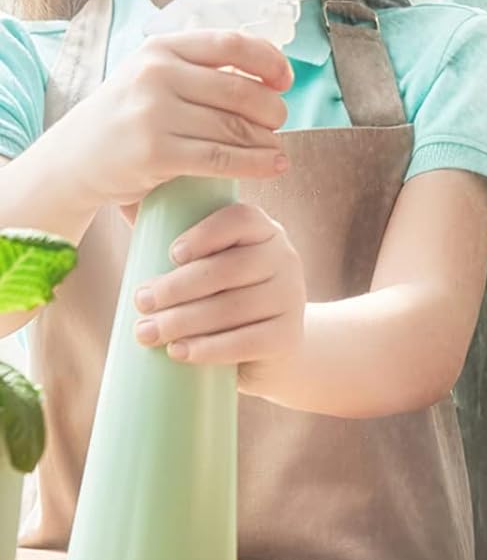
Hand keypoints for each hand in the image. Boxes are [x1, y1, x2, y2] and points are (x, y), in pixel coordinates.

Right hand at [54, 30, 291, 211]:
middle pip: (241, 91)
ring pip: (235, 126)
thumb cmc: (127, 118)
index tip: (284, 80)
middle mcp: (156, 75)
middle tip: (278, 122)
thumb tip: (270, 73)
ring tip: (276, 148)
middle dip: (272, 110)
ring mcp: (154, 114)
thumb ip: (200, 68)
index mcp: (162, 48)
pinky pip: (221, 157)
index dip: (269, 61)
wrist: (71, 161)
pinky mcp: (155, 153)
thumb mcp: (154, 76)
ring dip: (268, 140)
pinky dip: (257, 163)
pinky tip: (274, 166)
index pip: (232, 44)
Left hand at [132, 202, 305, 371]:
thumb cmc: (220, 297)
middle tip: (141, 302)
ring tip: (145, 332)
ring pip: (235, 307)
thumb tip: (122, 207)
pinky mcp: (289, 336)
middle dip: (178, 286)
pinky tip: (178, 351)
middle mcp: (284, 258)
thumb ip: (180, 245)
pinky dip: (209, 349)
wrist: (268, 348)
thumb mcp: (211, 266)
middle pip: (230, 268)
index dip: (206, 234)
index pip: (241, 220)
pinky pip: (249, 341)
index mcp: (263, 231)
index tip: (171, 254)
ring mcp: (291, 297)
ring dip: (184, 321)